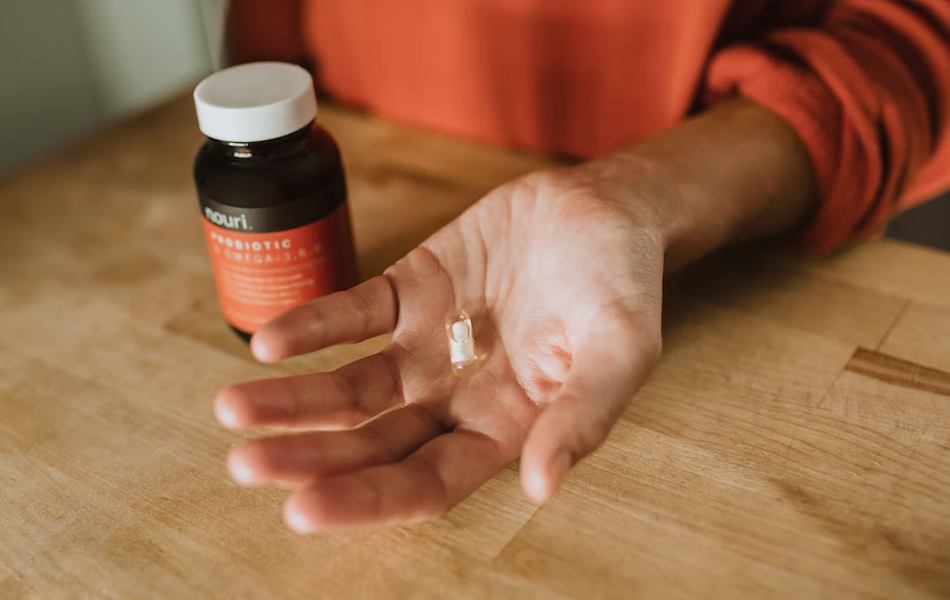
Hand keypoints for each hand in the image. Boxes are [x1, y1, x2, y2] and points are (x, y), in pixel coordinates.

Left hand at [215, 167, 664, 531]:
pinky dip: (313, 326)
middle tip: (246, 464)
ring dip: (292, 399)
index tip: (303, 510)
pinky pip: (353, 314)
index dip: (368, 499)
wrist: (604, 208)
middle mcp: (455, 397)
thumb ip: (585, 417)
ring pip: (350, 386)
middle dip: (309, 457)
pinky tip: (270, 340)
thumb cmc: (623, 285)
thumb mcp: (622, 351)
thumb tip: (542, 487)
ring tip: (233, 409)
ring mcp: (427, 345)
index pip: (427, 480)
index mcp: (504, 427)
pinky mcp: (410, 290)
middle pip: (372, 442)